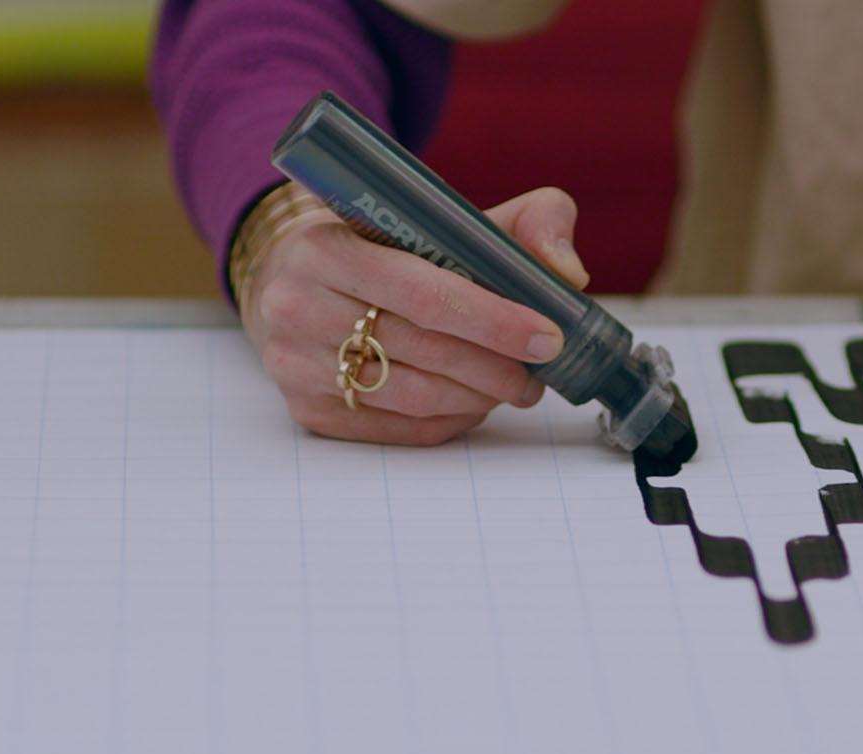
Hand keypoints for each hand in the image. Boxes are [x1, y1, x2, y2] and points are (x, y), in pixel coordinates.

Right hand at [238, 186, 590, 444]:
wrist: (299, 280)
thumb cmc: (387, 248)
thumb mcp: (446, 217)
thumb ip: (525, 222)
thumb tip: (566, 272)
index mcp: (326, 245)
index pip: (424, 293)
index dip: (494, 320)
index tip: (547, 337)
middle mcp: (297, 305)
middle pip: (424, 350)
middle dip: (496, 367)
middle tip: (536, 374)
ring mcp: (296, 363)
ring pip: (413, 396)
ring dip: (479, 397)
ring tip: (514, 387)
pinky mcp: (308, 410)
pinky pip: (399, 428)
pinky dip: (450, 419)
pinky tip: (473, 402)